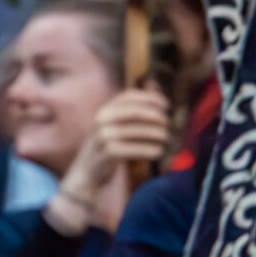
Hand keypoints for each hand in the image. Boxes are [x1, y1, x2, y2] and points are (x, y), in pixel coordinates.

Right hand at [58, 89, 171, 203]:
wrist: (86, 171)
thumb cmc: (108, 145)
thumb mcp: (116, 124)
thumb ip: (134, 107)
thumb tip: (154, 85)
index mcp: (105, 110)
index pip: (129, 95)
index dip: (151, 98)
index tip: (167, 106)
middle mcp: (102, 120)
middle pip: (135, 111)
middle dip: (156, 116)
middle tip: (168, 125)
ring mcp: (102, 137)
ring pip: (136, 130)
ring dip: (157, 134)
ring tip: (167, 139)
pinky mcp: (107, 154)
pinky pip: (133, 149)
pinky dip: (149, 150)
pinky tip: (158, 151)